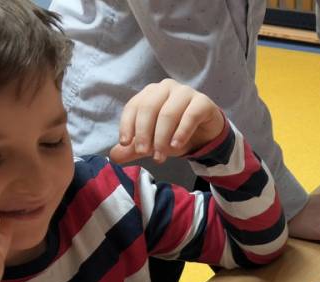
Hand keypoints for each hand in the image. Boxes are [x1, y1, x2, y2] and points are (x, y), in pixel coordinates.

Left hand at [109, 79, 226, 164]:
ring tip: (160, 156)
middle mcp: (166, 88)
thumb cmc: (175, 133)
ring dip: (161, 137)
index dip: (127, 125)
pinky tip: (176, 146)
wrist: (205, 134)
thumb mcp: (152, 142)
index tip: (125, 144)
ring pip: (168, 113)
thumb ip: (134, 148)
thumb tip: (114, 156)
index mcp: (150, 93)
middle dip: (144, 133)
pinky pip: (190, 115)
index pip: (134, 106)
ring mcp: (185, 93)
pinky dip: (181, 132)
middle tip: (143, 153)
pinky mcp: (202, 102)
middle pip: (149, 108)